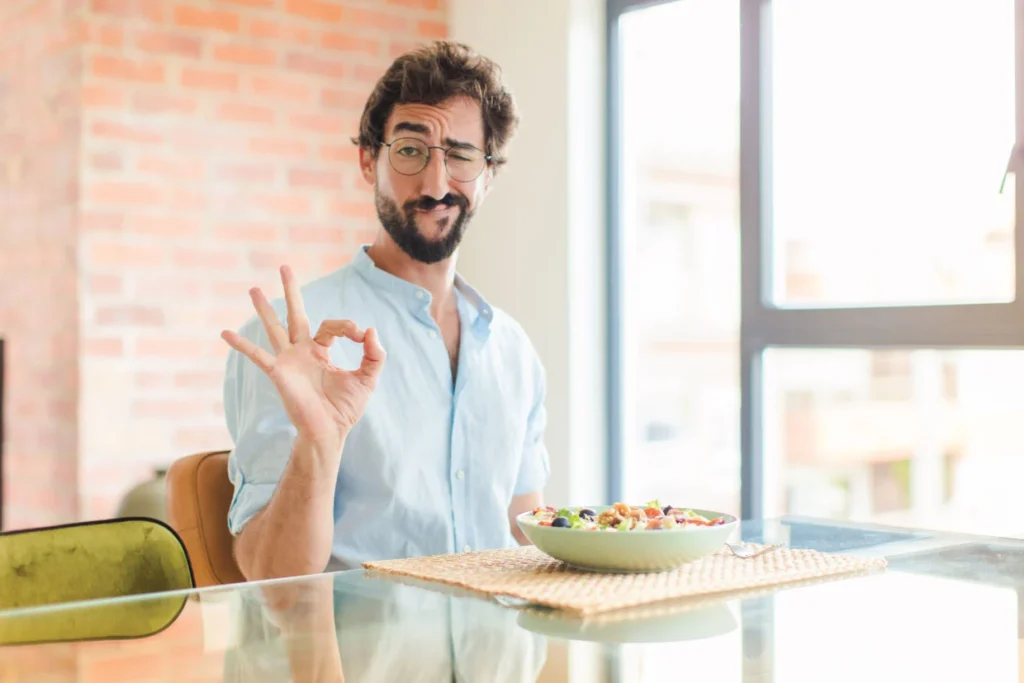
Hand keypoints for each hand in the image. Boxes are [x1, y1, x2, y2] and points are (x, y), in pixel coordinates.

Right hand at [221, 265, 385, 450]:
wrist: (329, 432)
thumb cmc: (345, 408)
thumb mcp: (368, 378)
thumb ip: (375, 355)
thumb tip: (371, 330)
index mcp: (321, 351)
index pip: (332, 326)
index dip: (349, 327)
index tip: (361, 337)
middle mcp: (302, 352)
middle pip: (296, 314)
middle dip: (291, 291)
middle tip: (284, 266)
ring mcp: (288, 361)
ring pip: (275, 327)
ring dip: (265, 308)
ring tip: (254, 289)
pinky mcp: (279, 373)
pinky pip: (258, 356)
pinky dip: (242, 345)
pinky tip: (225, 333)